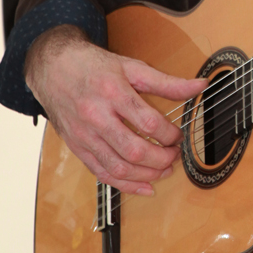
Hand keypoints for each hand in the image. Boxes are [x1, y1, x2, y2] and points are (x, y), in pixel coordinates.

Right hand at [25, 26, 204, 195]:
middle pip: (134, 150)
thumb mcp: (132, 67)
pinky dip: (125, 185)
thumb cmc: (93, 66)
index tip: (178, 135)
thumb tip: (200, 86)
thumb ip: (167, 82)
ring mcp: (85, 135)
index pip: (148, 122)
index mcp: (113, 93)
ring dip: (147, 175)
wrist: (53, 68)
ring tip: (164, 170)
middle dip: (161, 159)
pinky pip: (102, 173)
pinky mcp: (77, 147)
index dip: (169, 134)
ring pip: (118, 167)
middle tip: (174, 155)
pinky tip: (144, 187)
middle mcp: (96, 116)